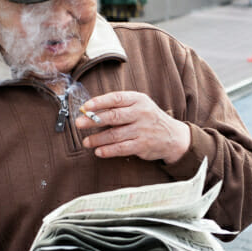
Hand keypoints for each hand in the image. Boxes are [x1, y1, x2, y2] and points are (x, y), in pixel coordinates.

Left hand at [75, 91, 190, 162]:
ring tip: (86, 142)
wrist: (172, 136)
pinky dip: (108, 151)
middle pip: (113, 116)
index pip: (116, 98)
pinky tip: (99, 151)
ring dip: (98, 139)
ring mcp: (142, 130)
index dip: (99, 102)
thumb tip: (90, 110)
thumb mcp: (139, 105)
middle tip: (79, 124)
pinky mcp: (142, 145)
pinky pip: (121, 148)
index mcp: (138, 100)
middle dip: (93, 120)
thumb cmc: (149, 118)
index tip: (85, 107)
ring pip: (115, 135)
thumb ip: (119, 106)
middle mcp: (141, 114)